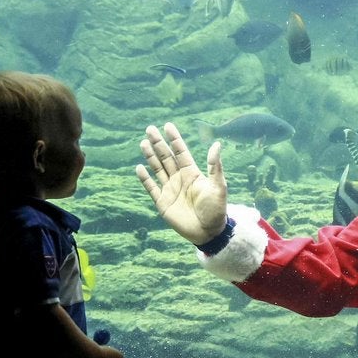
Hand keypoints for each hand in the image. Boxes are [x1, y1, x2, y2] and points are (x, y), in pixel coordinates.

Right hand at [136, 122, 228, 243]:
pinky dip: (145, 178)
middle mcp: (179, 178)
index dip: (174, 139)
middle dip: (158, 143)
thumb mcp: (218, 186)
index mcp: (192, 173)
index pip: (181, 152)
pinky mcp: (163, 202)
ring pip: (158, 169)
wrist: (208, 232)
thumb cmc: (216, 209)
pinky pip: (151, 188)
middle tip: (150, 129)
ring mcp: (170, 189)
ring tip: (143, 142)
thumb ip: (215, 166)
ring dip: (150, 156)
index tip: (168, 125)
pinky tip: (139, 167)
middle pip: (166, 157)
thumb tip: (216, 143)